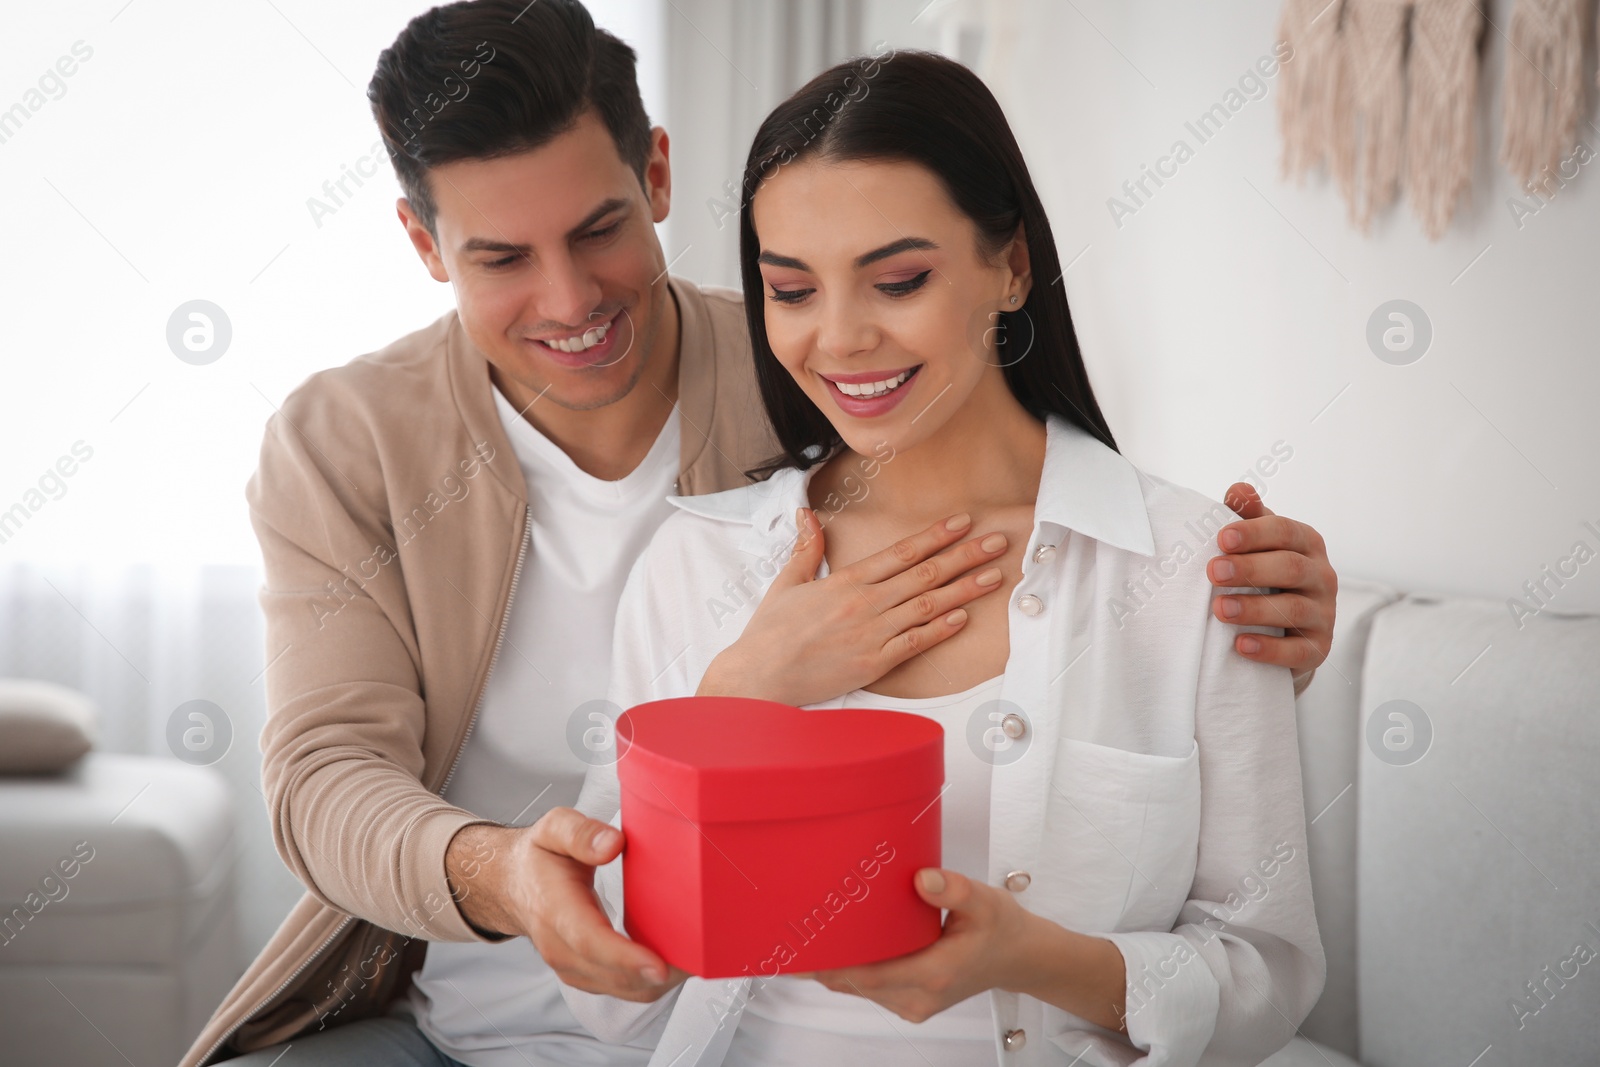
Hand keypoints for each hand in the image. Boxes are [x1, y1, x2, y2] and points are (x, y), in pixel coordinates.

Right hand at [444, 809, 686, 1001]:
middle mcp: (561, 947)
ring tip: (697, 959)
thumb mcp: (553, 829)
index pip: (591, 941)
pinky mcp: (586, 975)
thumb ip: (581, 833)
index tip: (659, 965)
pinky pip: (623, 989)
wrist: (512, 886)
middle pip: (614, 975)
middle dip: (659, 973)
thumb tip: (613, 844)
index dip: (626, 957)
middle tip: (702, 956)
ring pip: (623, 989)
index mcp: (555, 910)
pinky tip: (675, 960)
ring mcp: (573, 967)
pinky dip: (650, 981)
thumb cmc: (539, 857)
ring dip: (660, 981)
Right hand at [697, 510, 1008, 706]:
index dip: (936, 536)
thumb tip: (806, 514)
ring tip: (993, 576)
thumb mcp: (787, 583)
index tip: (962, 522)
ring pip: (928, 605)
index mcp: (846, 581)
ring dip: (964, 589)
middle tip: (997, 541)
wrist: (759, 676)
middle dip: (964, 555)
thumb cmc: (770, 633)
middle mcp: (865, 603)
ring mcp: (872, 633)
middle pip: (925, 574)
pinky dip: (941, 629)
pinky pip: (915, 642)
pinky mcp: (874, 663)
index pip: (901, 552)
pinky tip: (964, 617)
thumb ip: (806, 549)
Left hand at [807, 869, 1028, 1023]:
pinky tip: (835, 950)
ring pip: (859, 990)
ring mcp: (914, 1003)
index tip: (802, 950)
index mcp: (936, 973)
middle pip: (856, 985)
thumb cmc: (1001, 928)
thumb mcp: (985, 900)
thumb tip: (921, 878)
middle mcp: (920, 996)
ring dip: (834, 968)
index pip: (871, 976)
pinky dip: (850, 972)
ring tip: (805, 937)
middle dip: (822, 963)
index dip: (832, 965)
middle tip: (788, 935)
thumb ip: (954, 889)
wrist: (1017, 957)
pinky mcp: (910, 1002)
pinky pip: (870, 990)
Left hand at [1213, 483, 1337, 693]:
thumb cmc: (1265, 576)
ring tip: (1219, 609)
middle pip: (1290, 568)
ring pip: (1294, 609)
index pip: (1285, 531)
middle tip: (1213, 572)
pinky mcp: (1318, 648)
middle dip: (1250, 569)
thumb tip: (1238, 489)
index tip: (1221, 539)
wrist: (1285, 631)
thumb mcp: (1257, 543)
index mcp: (1307, 543)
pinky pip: (1298, 650)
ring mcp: (1324, 614)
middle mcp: (1322, 575)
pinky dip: (1269, 649)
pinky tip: (1241, 645)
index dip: (1254, 533)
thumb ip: (1248, 517)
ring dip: (1254, 609)